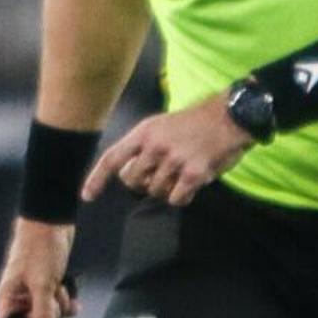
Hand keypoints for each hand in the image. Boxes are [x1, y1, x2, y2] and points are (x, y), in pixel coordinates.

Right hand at [0, 217, 78, 317]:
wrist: (51, 221)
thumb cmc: (40, 249)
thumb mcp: (42, 284)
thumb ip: (42, 314)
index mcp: (9, 297)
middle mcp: (19, 296)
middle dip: (49, 315)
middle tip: (53, 297)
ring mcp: (34, 290)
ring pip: (48, 313)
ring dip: (60, 307)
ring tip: (61, 289)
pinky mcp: (48, 283)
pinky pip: (57, 302)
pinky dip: (66, 301)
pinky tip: (74, 298)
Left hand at [85, 98, 253, 207]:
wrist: (230, 117)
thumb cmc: (194, 123)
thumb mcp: (161, 126)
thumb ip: (142, 147)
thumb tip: (128, 176)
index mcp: (144, 132)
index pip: (112, 158)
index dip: (97, 179)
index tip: (87, 196)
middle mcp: (155, 146)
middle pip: (133, 182)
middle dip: (142, 184)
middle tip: (159, 175)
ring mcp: (174, 160)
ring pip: (155, 191)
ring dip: (166, 188)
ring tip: (181, 172)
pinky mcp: (193, 174)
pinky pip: (176, 199)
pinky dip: (181, 196)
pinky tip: (191, 183)